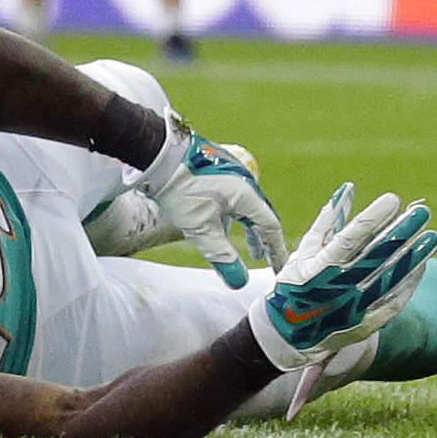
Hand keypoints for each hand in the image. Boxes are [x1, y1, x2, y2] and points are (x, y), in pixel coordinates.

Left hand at [142, 120, 287, 287]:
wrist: (158, 154)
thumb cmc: (181, 190)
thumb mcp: (201, 228)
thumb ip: (222, 257)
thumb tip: (239, 283)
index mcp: (246, 194)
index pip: (270, 227)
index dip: (276, 250)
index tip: (278, 268)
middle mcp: (244, 180)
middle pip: (261, 215)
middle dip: (263, 240)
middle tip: (263, 260)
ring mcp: (231, 171)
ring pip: (247, 206)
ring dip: (249, 228)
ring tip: (249, 248)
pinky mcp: (217, 167)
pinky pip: (234, 197)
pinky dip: (235, 216)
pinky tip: (223, 224)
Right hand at [252, 183, 436, 372]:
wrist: (288, 336)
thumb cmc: (296, 286)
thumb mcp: (304, 252)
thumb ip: (327, 221)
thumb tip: (348, 188)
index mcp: (319, 268)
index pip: (351, 238)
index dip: (373, 218)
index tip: (393, 199)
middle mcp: (338, 288)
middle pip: (377, 257)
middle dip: (401, 232)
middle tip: (422, 212)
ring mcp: (354, 309)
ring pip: (390, 279)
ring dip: (413, 258)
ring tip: (432, 237)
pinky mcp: (365, 325)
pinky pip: (393, 303)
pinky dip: (408, 284)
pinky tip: (421, 265)